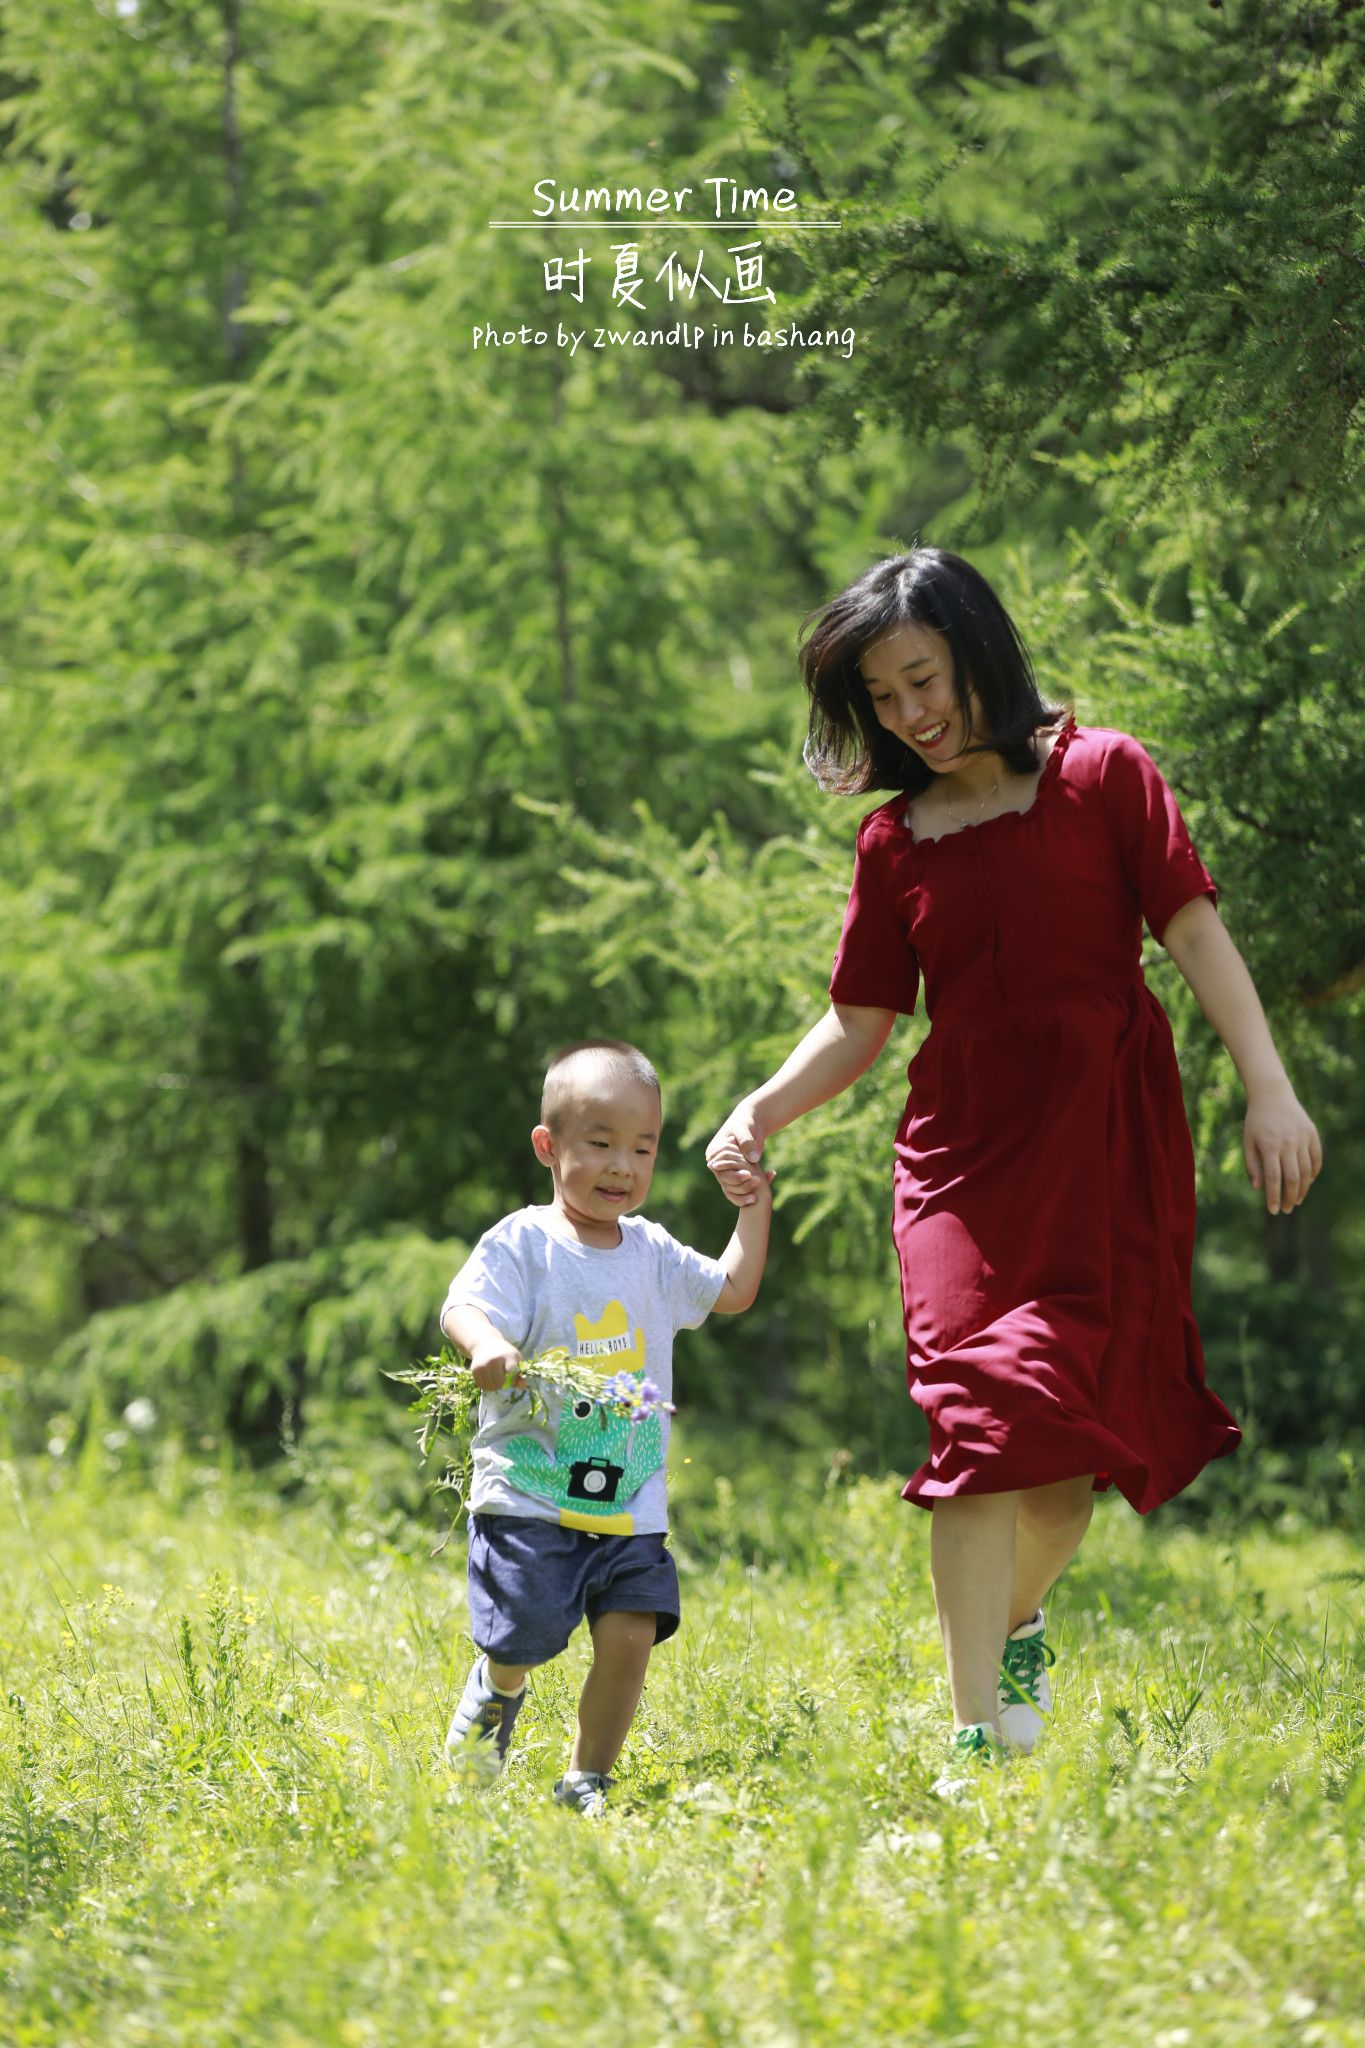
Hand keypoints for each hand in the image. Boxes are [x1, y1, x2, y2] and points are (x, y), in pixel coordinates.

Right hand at [469, 1336, 525, 1391]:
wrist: (485, 1344)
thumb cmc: (504, 1354)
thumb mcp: (515, 1359)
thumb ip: (520, 1374)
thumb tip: (523, 1386)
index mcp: (507, 1356)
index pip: (510, 1372)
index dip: (512, 1377)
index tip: (511, 1374)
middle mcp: (494, 1360)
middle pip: (500, 1382)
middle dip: (503, 1384)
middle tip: (503, 1378)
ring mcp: (483, 1365)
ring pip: (491, 1386)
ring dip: (495, 1386)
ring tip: (496, 1378)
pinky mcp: (475, 1370)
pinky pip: (482, 1386)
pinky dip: (486, 1386)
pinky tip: (489, 1379)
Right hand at [706, 1101, 766, 1207]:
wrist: (752, 1124)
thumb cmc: (745, 1123)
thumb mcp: (744, 1129)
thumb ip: (747, 1142)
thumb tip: (753, 1158)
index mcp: (714, 1153)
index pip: (720, 1169)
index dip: (733, 1174)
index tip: (748, 1175)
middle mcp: (717, 1164)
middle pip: (725, 1181)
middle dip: (740, 1184)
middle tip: (757, 1182)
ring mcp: (726, 1171)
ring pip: (731, 1189)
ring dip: (744, 1192)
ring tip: (756, 1196)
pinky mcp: (736, 1175)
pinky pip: (739, 1189)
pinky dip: (748, 1193)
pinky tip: (757, 1197)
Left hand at [1244, 1083, 1322, 1214]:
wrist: (1272, 1095)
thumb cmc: (1256, 1121)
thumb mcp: (1248, 1141)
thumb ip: (1252, 1165)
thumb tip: (1258, 1187)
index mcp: (1269, 1146)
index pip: (1273, 1178)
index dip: (1274, 1196)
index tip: (1274, 1210)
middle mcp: (1288, 1143)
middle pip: (1292, 1178)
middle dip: (1290, 1197)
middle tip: (1286, 1209)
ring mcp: (1302, 1138)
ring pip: (1306, 1171)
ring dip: (1302, 1189)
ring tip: (1296, 1200)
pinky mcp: (1312, 1134)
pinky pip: (1316, 1159)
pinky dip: (1313, 1173)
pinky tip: (1307, 1182)